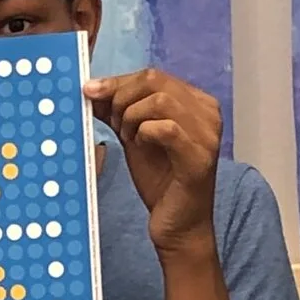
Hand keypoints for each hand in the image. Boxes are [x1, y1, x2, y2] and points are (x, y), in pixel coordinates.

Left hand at [87, 67, 221, 255]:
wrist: (177, 225)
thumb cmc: (160, 180)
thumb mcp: (135, 137)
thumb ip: (119, 111)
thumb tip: (92, 89)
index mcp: (196, 102)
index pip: (153, 75)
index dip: (118, 82)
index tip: (91, 93)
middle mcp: (208, 113)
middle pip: (155, 81)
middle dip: (122, 99)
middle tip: (114, 124)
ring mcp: (208, 134)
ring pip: (159, 101)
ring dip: (132, 117)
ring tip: (128, 138)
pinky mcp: (199, 157)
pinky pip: (166, 128)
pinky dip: (144, 133)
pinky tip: (140, 146)